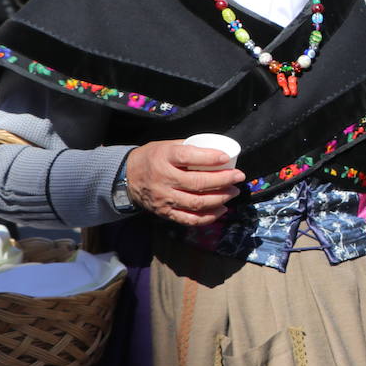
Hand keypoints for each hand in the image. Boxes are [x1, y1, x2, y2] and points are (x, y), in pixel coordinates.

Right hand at [125, 141, 245, 225]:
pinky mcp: (165, 213)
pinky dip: (208, 217)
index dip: (210, 158)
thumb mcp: (166, 145)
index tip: (226, 158)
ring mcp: (164, 198)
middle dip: (223, 181)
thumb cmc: (152, 158)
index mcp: (164, 157)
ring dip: (220, 199)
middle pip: (198, 183)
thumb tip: (217, 153)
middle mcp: (163, 179)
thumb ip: (189, 148)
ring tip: (233, 193)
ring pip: (197, 203)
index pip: (188, 157)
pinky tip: (221, 210)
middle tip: (238, 177)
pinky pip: (189, 219)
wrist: (127, 177)